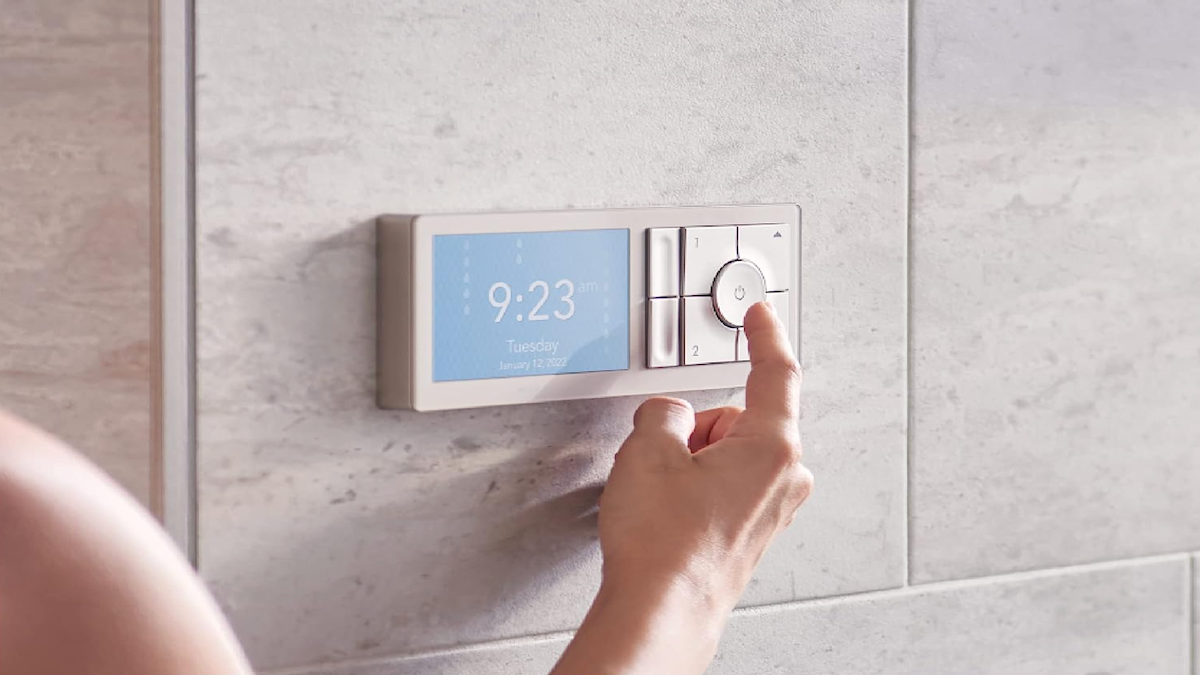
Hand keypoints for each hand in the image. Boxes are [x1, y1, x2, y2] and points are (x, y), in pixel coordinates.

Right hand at [551, 301, 812, 674]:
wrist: (662, 612)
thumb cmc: (664, 546)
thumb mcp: (647, 451)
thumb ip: (663, 412)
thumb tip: (669, 418)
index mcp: (771, 447)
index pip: (774, 373)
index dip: (763, 336)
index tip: (760, 315)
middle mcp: (784, 478)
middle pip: (735, 419)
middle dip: (694, 428)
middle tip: (661, 457)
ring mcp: (771, 509)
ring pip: (726, 454)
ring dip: (691, 462)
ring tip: (661, 497)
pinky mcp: (752, 531)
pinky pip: (724, 485)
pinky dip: (696, 488)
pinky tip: (670, 514)